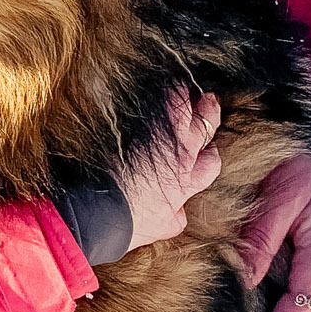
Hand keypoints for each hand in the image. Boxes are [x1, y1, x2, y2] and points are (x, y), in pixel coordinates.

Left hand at [116, 88, 223, 252]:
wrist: (99, 211)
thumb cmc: (125, 224)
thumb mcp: (159, 228)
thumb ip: (174, 218)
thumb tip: (180, 215)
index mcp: (185, 184)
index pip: (210, 163)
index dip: (208, 154)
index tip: (203, 149)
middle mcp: (182, 159)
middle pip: (207, 128)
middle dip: (209, 115)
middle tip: (208, 104)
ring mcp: (167, 140)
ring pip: (195, 110)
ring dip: (195, 99)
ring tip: (192, 90)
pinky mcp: (149, 124)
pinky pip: (171, 99)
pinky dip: (173, 91)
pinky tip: (171, 84)